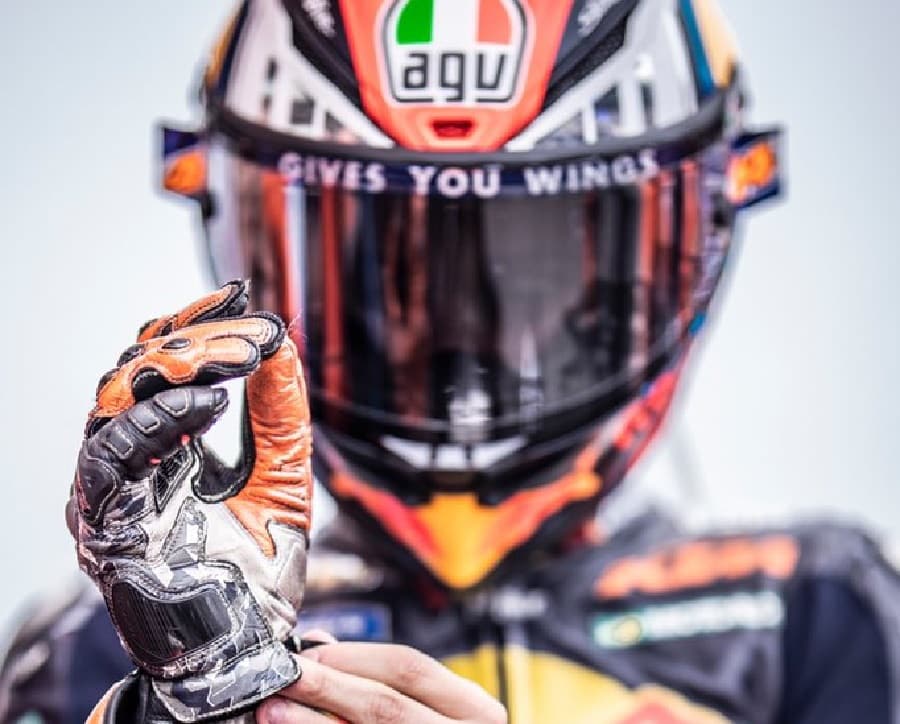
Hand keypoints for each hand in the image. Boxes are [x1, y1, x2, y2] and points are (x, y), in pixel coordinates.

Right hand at [71, 281, 312, 722]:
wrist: (249, 643)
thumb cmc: (261, 569)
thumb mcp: (284, 474)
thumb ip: (282, 411)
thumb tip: (283, 341)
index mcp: (169, 446)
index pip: (167, 367)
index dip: (198, 326)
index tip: (242, 297)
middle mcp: (133, 460)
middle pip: (138, 370)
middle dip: (193, 341)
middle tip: (245, 333)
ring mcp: (112, 487)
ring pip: (116, 399)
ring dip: (176, 369)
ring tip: (232, 360)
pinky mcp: (102, 517)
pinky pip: (111, 452)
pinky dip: (158, 418)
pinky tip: (210, 403)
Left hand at [256, 641, 506, 723]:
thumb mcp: (429, 708)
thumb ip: (382, 678)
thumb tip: (320, 647)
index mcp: (474, 711)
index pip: (410, 668)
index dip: (354, 657)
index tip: (310, 654)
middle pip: (385, 704)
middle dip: (328, 686)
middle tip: (285, 676)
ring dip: (312, 723)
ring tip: (274, 711)